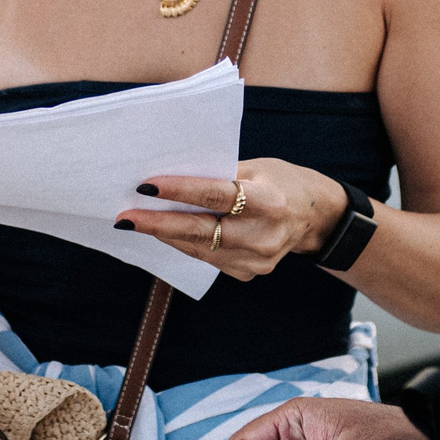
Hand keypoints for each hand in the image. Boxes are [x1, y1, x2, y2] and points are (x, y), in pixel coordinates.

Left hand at [113, 157, 342, 280]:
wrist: (315, 216)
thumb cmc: (280, 181)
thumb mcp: (257, 166)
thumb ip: (219, 174)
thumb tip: (170, 176)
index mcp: (270, 201)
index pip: (218, 196)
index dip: (181, 191)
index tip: (147, 185)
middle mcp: (264, 235)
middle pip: (202, 230)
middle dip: (159, 223)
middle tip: (125, 216)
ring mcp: (257, 260)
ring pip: (199, 248)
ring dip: (165, 234)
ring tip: (136, 221)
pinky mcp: (248, 273)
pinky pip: (207, 258)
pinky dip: (184, 243)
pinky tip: (165, 232)